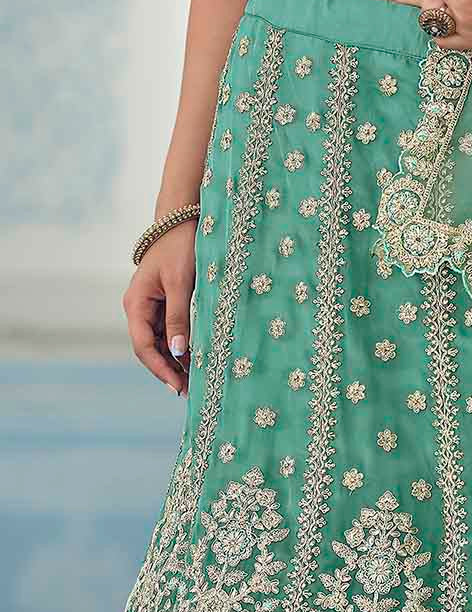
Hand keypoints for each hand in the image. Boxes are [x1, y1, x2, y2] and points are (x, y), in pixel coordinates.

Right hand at [122, 221, 196, 396]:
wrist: (182, 220)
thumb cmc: (180, 247)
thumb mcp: (180, 284)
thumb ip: (178, 318)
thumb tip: (178, 353)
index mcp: (136, 303)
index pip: (143, 346)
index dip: (160, 368)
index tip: (178, 386)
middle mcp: (139, 308)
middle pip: (150, 349)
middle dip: (168, 370)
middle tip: (189, 392)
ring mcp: (150, 307)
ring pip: (160, 343)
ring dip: (174, 362)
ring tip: (195, 381)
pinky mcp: (163, 305)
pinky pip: (169, 333)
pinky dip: (180, 348)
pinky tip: (195, 361)